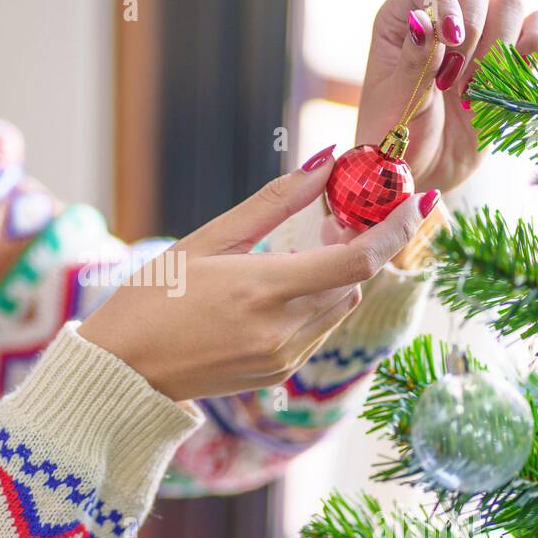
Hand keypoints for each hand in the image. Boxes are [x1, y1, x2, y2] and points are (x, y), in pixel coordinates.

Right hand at [77, 153, 432, 401]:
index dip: (394, 229)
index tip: (415, 201)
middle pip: (355, 282)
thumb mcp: (206, 241)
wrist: (122, 372)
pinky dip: (315, 304)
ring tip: (298, 254)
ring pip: (341, 307)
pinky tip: (279, 291)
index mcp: (262, 289)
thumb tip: (324, 162)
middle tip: (331, 218)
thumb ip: (272, 203)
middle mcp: (282, 330)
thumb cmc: (152, 297)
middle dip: (355, 248)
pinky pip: (319, 330)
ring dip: (336, 278)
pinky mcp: (279, 374)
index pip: (356, 259)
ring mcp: (283, 357)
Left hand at [356, 0, 537, 194]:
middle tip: (453, 80)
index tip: (450, 46)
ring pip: (511, 4)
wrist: (423, 172)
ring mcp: (479, 35)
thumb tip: (426, 20)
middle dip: (473, 30)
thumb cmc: (395, 138)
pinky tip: (510, 84)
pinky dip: (534, 50)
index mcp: (401, 20)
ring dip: (497, 50)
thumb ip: (413, 64)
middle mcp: (442, 18)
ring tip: (471, 93)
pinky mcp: (512, 56)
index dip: (447, 6)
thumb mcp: (396, 105)